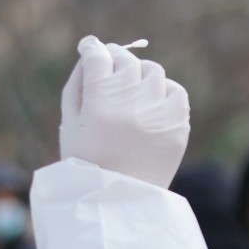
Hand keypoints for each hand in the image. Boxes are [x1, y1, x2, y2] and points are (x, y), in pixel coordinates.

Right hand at [60, 35, 189, 187]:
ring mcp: (158, 112)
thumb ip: (77, 83)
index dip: (92, 48)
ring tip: (131, 92)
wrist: (120, 200)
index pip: (97, 56)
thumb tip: (92, 53)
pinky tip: (151, 105)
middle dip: (115, 59)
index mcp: (99, 102)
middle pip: (125, 59)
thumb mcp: (70, 123)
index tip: (90, 48)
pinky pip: (176, 91)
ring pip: (152, 71)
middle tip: (110, 69)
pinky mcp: (179, 124)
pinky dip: (164, 92)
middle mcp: (131, 103)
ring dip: (139, 75)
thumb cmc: (88, 161)